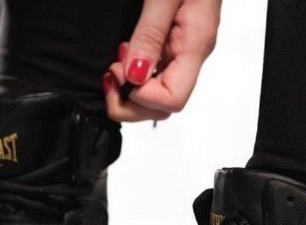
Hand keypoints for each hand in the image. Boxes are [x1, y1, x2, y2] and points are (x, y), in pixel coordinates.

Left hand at [103, 0, 221, 121]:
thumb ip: (150, 34)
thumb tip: (134, 75)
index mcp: (195, 44)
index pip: (172, 100)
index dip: (141, 97)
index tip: (119, 73)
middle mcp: (191, 55)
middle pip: (163, 108)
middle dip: (130, 102)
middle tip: (110, 74)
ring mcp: (182, 52)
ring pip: (158, 98)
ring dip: (129, 91)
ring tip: (114, 65)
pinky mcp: (173, 45)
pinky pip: (154, 77)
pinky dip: (133, 77)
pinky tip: (122, 57)